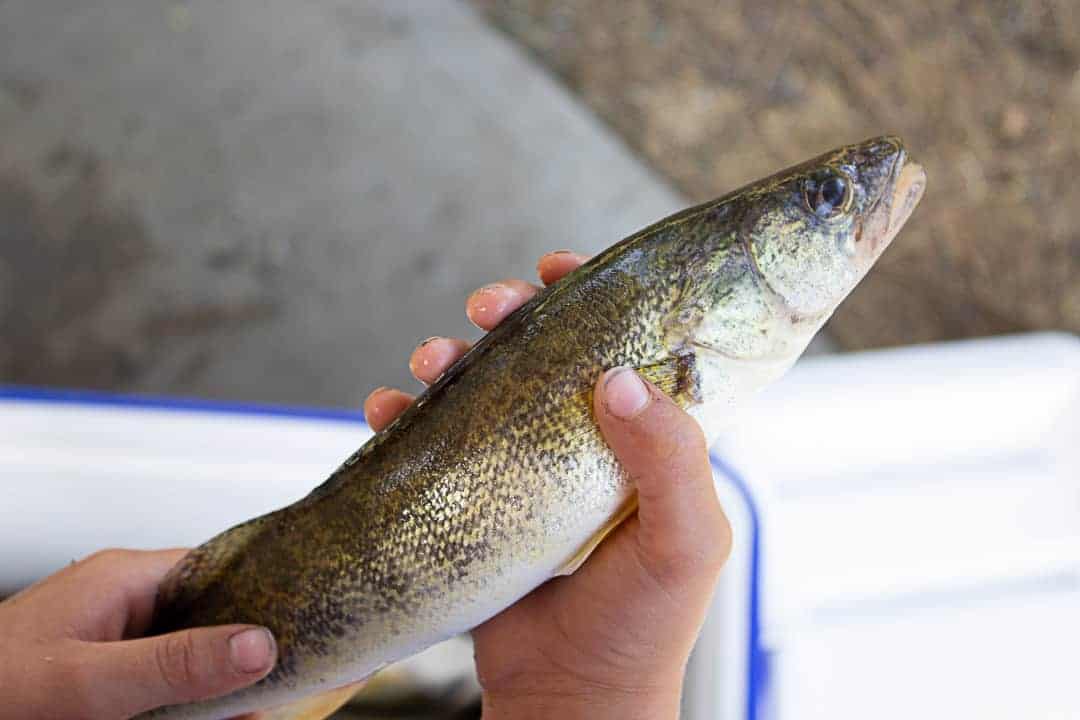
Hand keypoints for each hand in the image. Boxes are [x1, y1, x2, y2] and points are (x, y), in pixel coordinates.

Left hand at [0, 548, 276, 719]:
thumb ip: (172, 663)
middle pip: (214, 614)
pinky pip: (166, 678)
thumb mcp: (86, 683)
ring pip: (194, 651)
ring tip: (259, 705)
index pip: (223, 569)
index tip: (304, 627)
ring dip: (222, 682)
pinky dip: (192, 700)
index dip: (266, 596)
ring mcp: (117, 637)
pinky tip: (216, 714)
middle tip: (286, 683)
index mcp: (127, 578)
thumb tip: (257, 644)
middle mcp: (127, 600)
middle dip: (249, 651)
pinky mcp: (107, 671)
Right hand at [365, 251, 732, 719]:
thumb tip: (618, 379)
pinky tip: (385, 410)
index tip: (556, 270)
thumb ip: (671, 461)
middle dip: (509, 317)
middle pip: (542, 356)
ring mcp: (527, 471)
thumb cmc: (642, 630)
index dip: (591, 299)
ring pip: (484, 391)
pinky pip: (437, 445)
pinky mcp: (479, 502)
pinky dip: (406, 419)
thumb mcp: (681, 544)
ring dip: (451, 361)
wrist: (570, 702)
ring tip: (427, 361)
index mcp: (647, 443)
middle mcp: (585, 446)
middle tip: (485, 306)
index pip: (622, 347)